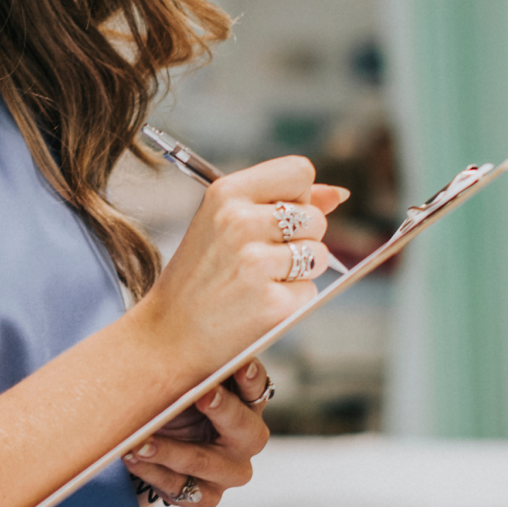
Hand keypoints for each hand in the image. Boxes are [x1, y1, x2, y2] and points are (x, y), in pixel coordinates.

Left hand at [125, 360, 273, 506]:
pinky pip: (182, 489)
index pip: (258, 388)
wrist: (149, 442)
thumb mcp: (178, 375)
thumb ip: (183, 350)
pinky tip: (132, 458)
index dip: (251, 377)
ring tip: (140, 441)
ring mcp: (229, 471)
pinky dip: (154, 474)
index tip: (239, 363)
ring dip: (172, 451)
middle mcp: (246, 438)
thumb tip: (165, 311)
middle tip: (202, 395)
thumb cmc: (169, 399)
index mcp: (247, 403)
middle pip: (246, 429)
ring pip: (207, 463)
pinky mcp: (208, 497)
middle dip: (224, 411)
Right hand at [129, 156, 349, 381]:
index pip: (300, 172)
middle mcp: (240, 223)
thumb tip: (339, 195)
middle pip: (315, 217)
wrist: (167, 334)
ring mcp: (256, 264)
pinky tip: (258, 303)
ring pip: (319, 254)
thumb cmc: (198, 277)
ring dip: (300, 271)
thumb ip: (281, 201)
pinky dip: (292, 300)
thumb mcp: (223, 223)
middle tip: (259, 259)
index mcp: (226, 193)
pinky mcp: (272, 303)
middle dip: (301, 239)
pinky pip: (310, 290)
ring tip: (259, 281)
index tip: (279, 218)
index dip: (299, 196)